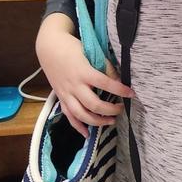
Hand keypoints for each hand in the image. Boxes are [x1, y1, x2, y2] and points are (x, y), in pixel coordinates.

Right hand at [36, 15, 133, 137]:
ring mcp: (66, 93)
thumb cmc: (72, 48)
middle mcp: (74, 85)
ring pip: (81, 114)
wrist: (49, 47)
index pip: (105, 84)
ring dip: (97, 121)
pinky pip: (68, 116)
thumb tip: (118, 80)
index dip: (120, 90)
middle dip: (110, 110)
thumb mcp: (90, 52)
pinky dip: (78, 126)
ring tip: (111, 121)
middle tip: (121, 109)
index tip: (131, 94)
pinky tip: (87, 134)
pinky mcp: (61, 98)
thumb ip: (103, 67)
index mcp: (83, 72)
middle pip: (94, 104)